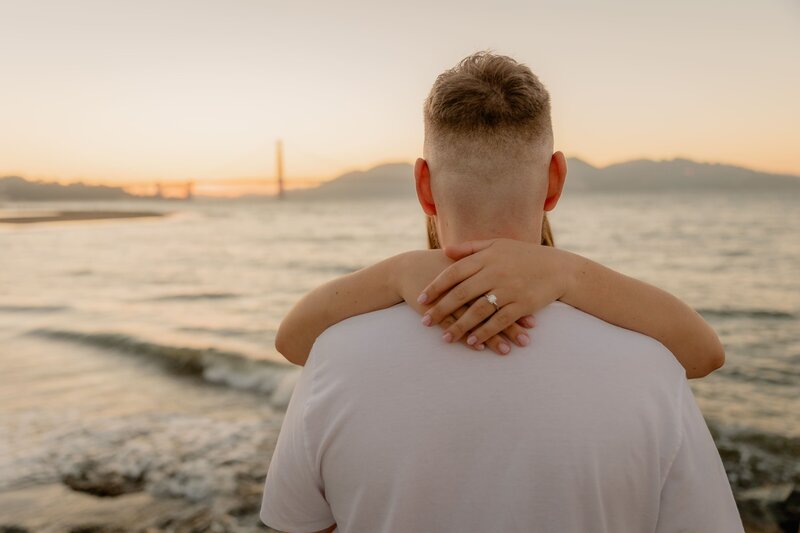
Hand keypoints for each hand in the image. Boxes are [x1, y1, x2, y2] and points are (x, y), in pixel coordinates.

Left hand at [416, 238, 575, 348]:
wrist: (559, 268)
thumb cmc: (525, 255)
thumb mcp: (497, 245)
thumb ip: (470, 248)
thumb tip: (445, 251)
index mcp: (486, 257)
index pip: (454, 273)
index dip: (436, 287)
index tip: (421, 300)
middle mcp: (495, 273)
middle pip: (461, 294)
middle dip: (441, 310)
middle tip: (426, 323)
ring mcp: (508, 289)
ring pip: (477, 311)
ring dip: (460, 327)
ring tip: (445, 339)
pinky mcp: (521, 305)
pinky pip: (498, 322)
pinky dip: (484, 333)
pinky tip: (472, 342)